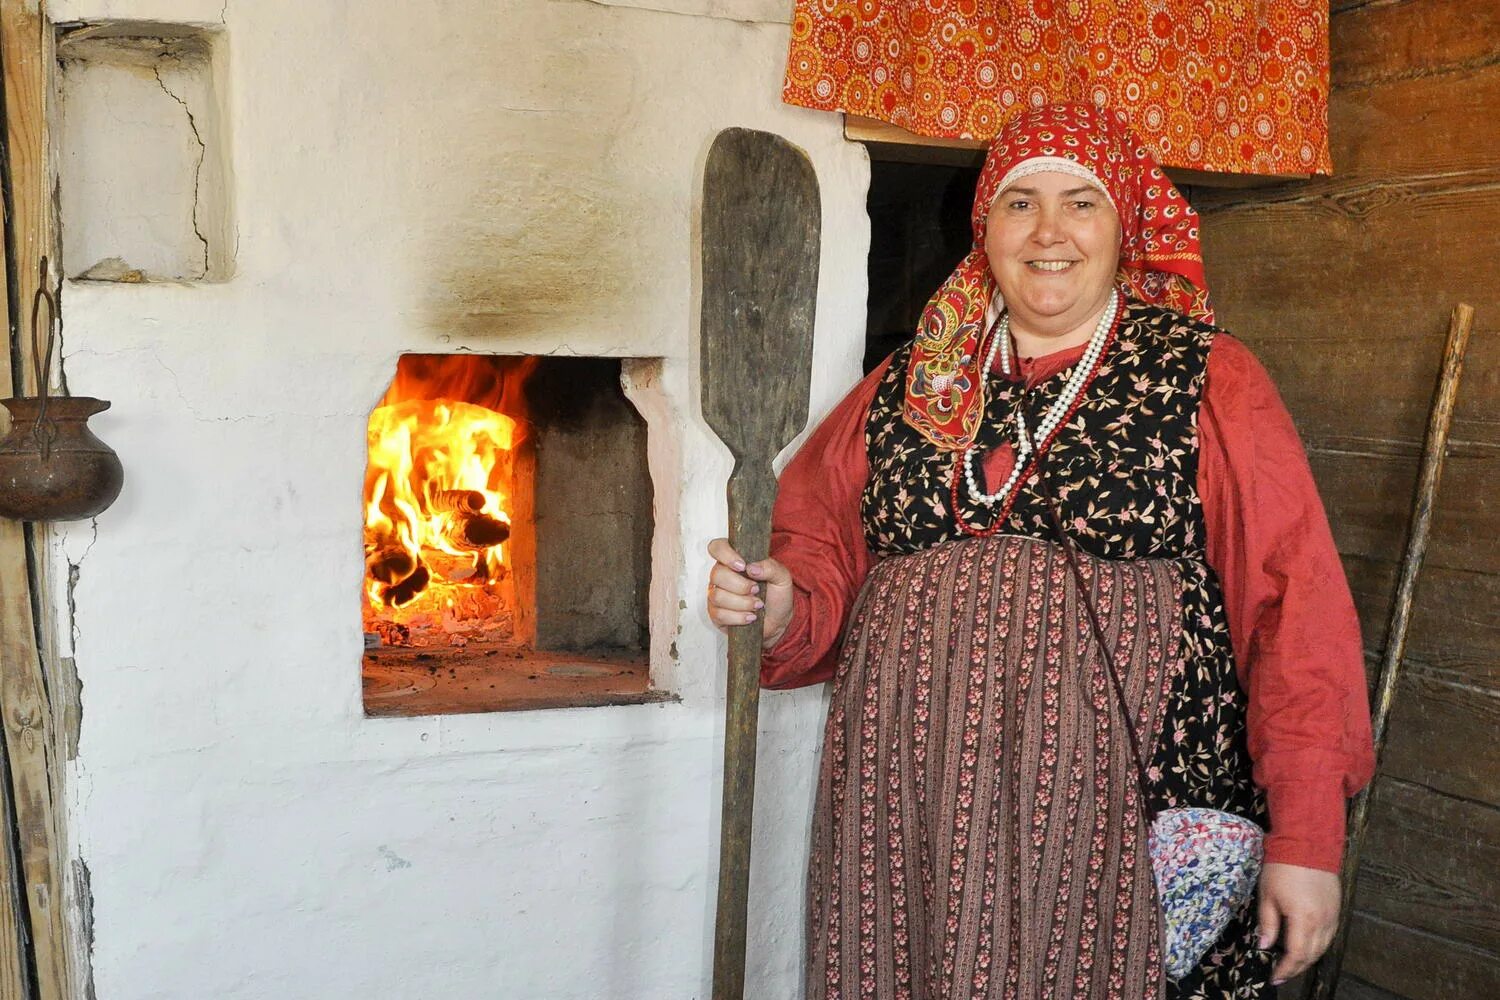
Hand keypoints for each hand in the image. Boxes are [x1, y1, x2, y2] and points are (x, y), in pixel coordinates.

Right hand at [705, 538, 794, 648]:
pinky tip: (750, 617)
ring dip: (742, 603)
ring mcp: (716, 594)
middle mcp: (721, 575)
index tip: (742, 566)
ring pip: (718, 596)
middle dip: (740, 586)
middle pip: (717, 574)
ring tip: (757, 605)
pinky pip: (719, 614)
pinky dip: (738, 617)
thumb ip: (771, 567)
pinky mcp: (715, 614)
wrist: (778, 621)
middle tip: (757, 590)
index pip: (717, 547)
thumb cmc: (777, 596)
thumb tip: (752, 567)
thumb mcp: (782, 578)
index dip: (725, 554)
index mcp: (734, 560)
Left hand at [1256, 861, 1340, 984]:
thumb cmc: (1282, 867)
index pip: (1296, 954)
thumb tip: (1264, 946)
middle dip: (1296, 968)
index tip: (1274, 977)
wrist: (1308, 843)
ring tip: (1292, 964)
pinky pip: (1330, 935)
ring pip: (1323, 947)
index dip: (1285, 969)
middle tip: (1282, 974)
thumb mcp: (1267, 895)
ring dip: (1308, 958)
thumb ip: (1267, 923)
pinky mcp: (1337, 908)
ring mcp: (1333, 916)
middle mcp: (1323, 922)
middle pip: (1312, 955)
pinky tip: (1307, 946)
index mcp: (1304, 920)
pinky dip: (1318, 945)